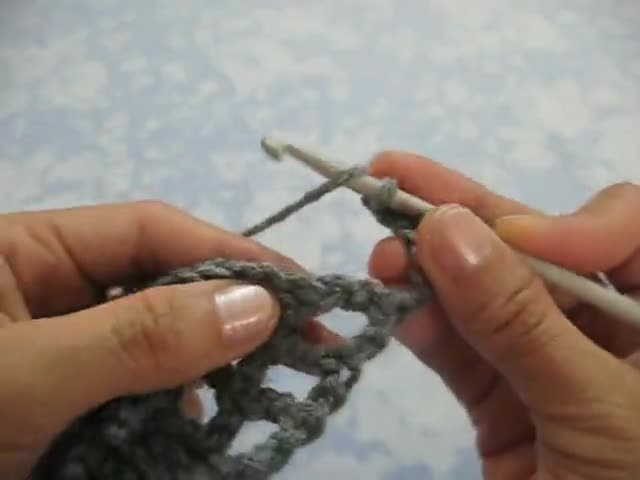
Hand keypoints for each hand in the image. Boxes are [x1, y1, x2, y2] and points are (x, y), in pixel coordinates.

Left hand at [0, 201, 328, 479]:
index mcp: (28, 251)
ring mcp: (63, 349)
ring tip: (264, 390)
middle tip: (306, 346)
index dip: (230, 253)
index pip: (151, 232)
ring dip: (209, 366)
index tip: (300, 292)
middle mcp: (51, 291)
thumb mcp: (27, 375)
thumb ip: (140, 337)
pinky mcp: (69, 401)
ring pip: (158, 341)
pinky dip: (176, 407)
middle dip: (233, 312)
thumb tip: (260, 306)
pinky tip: (201, 426)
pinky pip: (139, 390)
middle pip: (164, 283)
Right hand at [368, 153, 639, 478]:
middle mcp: (610, 327)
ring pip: (481, 293)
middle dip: (463, 216)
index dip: (566, 221)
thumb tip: (446, 231)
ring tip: (381, 254)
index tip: (511, 236)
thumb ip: (521, 321)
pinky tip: (393, 303)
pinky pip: (458, 346)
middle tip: (391, 178)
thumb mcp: (598, 413)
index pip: (627, 229)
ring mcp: (547, 359)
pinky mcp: (501, 396)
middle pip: (533, 248)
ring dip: (428, 270)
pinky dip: (423, 325)